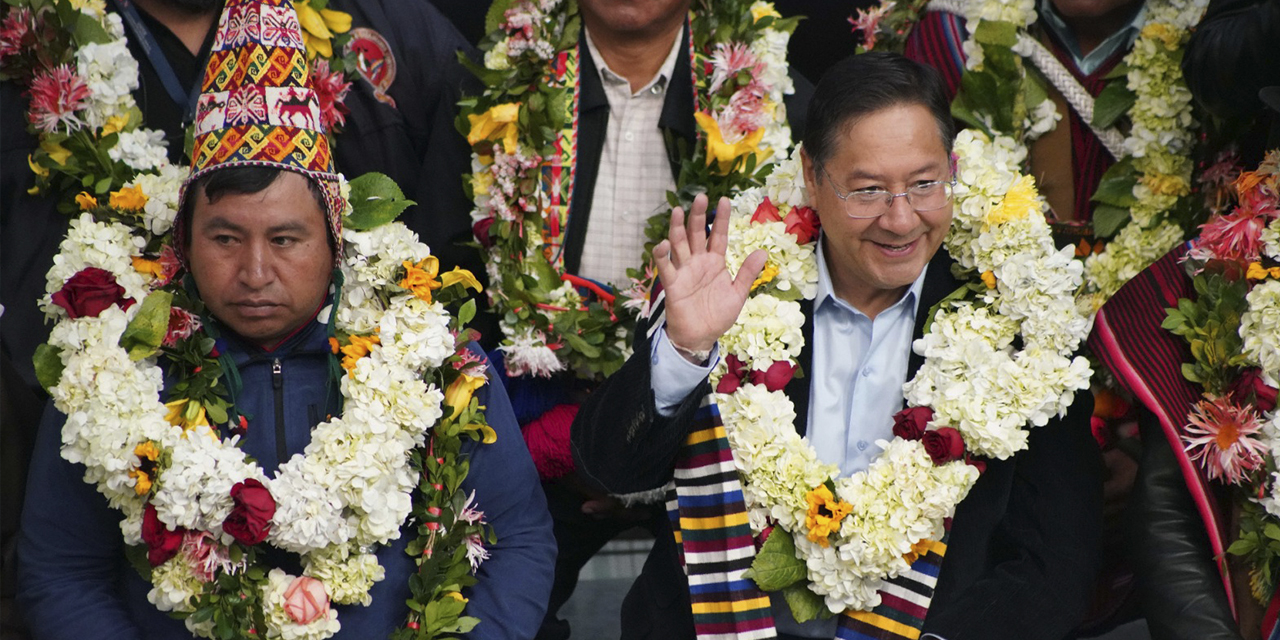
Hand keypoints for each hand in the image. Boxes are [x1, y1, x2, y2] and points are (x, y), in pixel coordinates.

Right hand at [655, 194, 766, 353]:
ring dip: (678, 228)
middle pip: (696, 234)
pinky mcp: (673, 284)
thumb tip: (762, 251)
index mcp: (714, 262)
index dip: (721, 219)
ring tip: (679, 210)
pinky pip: (665, 268)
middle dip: (698, 216)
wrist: (701, 336)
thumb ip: (747, 273)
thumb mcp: (737, 293)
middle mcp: (698, 262)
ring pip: (679, 245)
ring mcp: (684, 271)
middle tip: (700, 197)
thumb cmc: (718, 315)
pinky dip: (662, 256)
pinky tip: (662, 244)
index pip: (718, 235)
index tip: (725, 200)